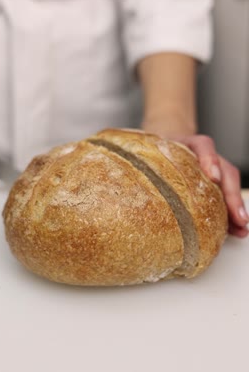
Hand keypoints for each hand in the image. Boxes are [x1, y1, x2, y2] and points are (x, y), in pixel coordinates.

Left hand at [142, 120, 248, 237]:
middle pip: (224, 169)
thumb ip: (143, 164)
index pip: (203, 145)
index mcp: (187, 143)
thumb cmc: (155, 153)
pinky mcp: (214, 182)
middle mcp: (205, 155)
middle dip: (231, 194)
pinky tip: (238, 228)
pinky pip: (227, 195)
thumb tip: (133, 195)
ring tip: (241, 225)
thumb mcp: (147, 153)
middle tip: (237, 215)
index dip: (209, 160)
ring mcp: (212, 167)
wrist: (164, 144)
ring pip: (230, 182)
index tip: (212, 177)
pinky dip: (233, 212)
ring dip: (236, 205)